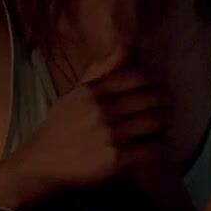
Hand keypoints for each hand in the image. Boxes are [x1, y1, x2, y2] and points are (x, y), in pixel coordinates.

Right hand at [8, 45, 172, 194]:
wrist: (41, 165)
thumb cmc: (60, 128)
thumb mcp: (75, 94)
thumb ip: (101, 70)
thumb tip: (126, 45)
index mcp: (94, 91)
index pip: (139, 77)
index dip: (156, 80)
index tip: (160, 86)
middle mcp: (104, 109)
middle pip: (153, 98)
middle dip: (166, 101)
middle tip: (168, 106)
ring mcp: (112, 134)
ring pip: (156, 121)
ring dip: (166, 122)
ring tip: (165, 124)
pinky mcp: (117, 159)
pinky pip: (152, 148)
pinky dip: (159, 146)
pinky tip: (157, 145)